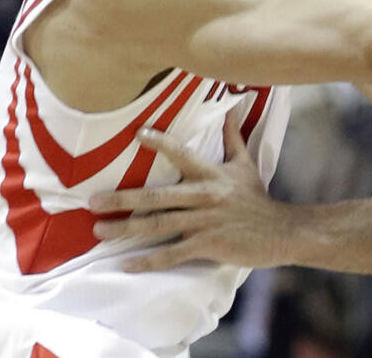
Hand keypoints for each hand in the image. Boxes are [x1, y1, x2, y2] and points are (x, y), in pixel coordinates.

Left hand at [89, 109, 289, 270]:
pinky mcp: (206, 244)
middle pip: (156, 196)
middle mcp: (204, 195)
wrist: (279, 230)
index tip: (137, 134)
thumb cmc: (256, 197)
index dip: (160, 142)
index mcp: (211, 173)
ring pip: (157, 225)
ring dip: (125, 229)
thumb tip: (231, 108)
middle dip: (121, 199)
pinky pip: (171, 254)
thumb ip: (232, 138)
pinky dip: (147, 261)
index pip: (182, 153)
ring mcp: (204, 222)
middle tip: (92, 201)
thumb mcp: (245, 164)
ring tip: (98, 230)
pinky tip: (126, 264)